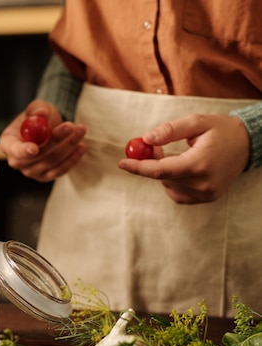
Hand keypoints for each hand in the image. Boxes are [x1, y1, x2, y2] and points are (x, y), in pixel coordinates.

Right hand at [0, 99, 86, 181]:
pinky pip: (59, 171)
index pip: (13, 150)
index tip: (34, 147)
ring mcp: (30, 171)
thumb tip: (41, 113)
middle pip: (35, 157)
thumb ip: (37, 109)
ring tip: (80, 129)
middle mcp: (16, 161)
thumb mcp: (37, 108)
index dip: (23, 150)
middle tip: (70, 126)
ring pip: (51, 162)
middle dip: (55, 141)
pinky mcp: (45, 177)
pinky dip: (72, 159)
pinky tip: (81, 146)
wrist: (48, 129)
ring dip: (68, 146)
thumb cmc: (39, 118)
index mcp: (8, 143)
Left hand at [118, 113, 249, 203]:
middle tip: (152, 147)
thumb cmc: (221, 130)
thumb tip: (145, 139)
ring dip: (163, 171)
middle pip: (161, 178)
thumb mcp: (196, 122)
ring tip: (177, 154)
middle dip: (151, 163)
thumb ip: (170, 130)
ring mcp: (205, 194)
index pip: (160, 171)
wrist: (248, 145)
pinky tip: (183, 167)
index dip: (138, 168)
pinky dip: (172, 181)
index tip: (121, 163)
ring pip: (168, 185)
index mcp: (199, 164)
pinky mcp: (206, 199)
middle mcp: (203, 184)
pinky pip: (177, 193)